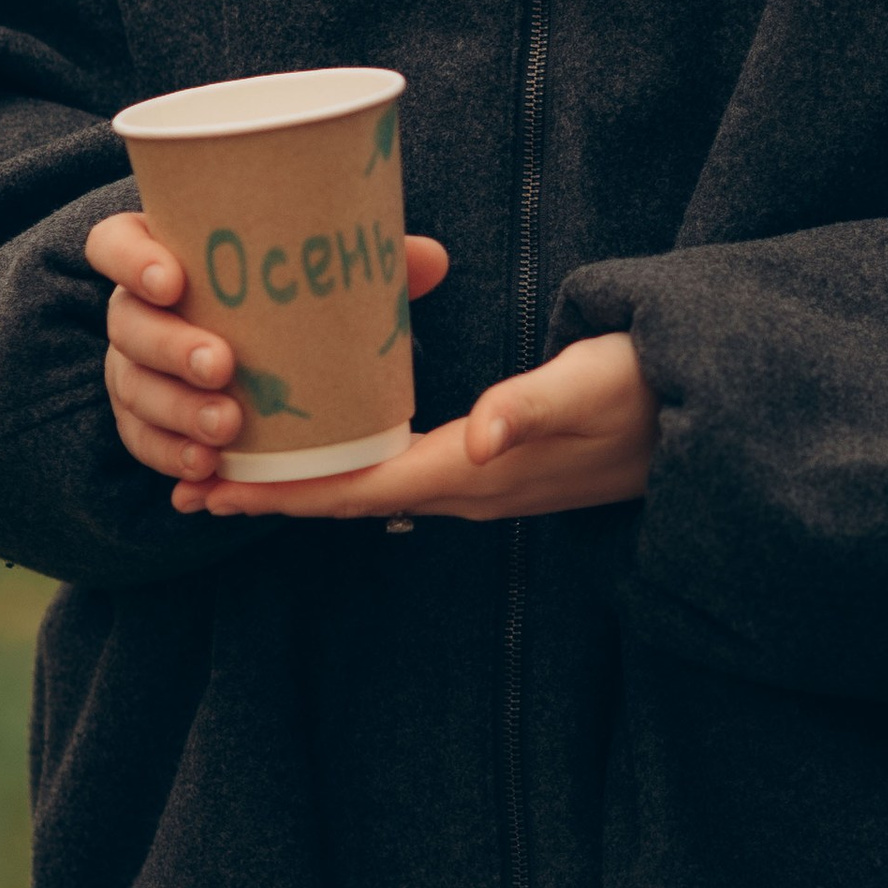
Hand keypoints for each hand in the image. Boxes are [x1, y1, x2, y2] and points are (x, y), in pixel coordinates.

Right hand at [86, 209, 451, 483]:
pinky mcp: (143, 420)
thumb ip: (366, 264)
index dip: (132, 260)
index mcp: (162, 253)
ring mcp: (132, 368)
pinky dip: (171, 456)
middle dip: (170, 348)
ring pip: (133, 389)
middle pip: (126, 324)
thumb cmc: (285, 299)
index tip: (176, 279)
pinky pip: (142, 441)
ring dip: (175, 412)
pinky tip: (205, 469)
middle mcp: (135, 310)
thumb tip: (433, 260)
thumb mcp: (317, 277)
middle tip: (224, 366)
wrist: (260, 357)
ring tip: (226, 432)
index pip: (115, 244)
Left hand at [180, 329, 657, 521]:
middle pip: (347, 501)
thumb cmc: (642, 388)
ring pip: (368, 494)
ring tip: (232, 477)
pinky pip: (397, 478)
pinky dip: (345, 472)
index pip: (358, 490)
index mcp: (475, 471)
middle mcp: (468, 489)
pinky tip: (324, 451)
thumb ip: (535, 406)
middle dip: (270, 498)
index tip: (214, 489)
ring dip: (300, 490)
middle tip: (188, 489)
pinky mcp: (491, 468)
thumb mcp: (589, 385)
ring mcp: (480, 484)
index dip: (284, 494)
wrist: (699, 414)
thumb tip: (485, 434)